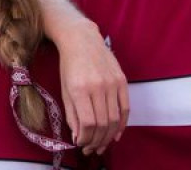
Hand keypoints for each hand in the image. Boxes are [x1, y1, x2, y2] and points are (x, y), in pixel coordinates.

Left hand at [54, 20, 128, 154]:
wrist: (81, 39)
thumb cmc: (69, 65)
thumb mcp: (64, 90)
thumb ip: (72, 115)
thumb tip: (79, 138)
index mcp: (80, 89)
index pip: (88, 123)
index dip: (86, 139)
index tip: (82, 145)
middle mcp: (98, 86)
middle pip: (103, 123)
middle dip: (97, 141)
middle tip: (92, 150)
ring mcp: (112, 83)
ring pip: (115, 118)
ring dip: (109, 136)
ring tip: (102, 145)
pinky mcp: (122, 80)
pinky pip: (126, 108)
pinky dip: (122, 124)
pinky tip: (116, 134)